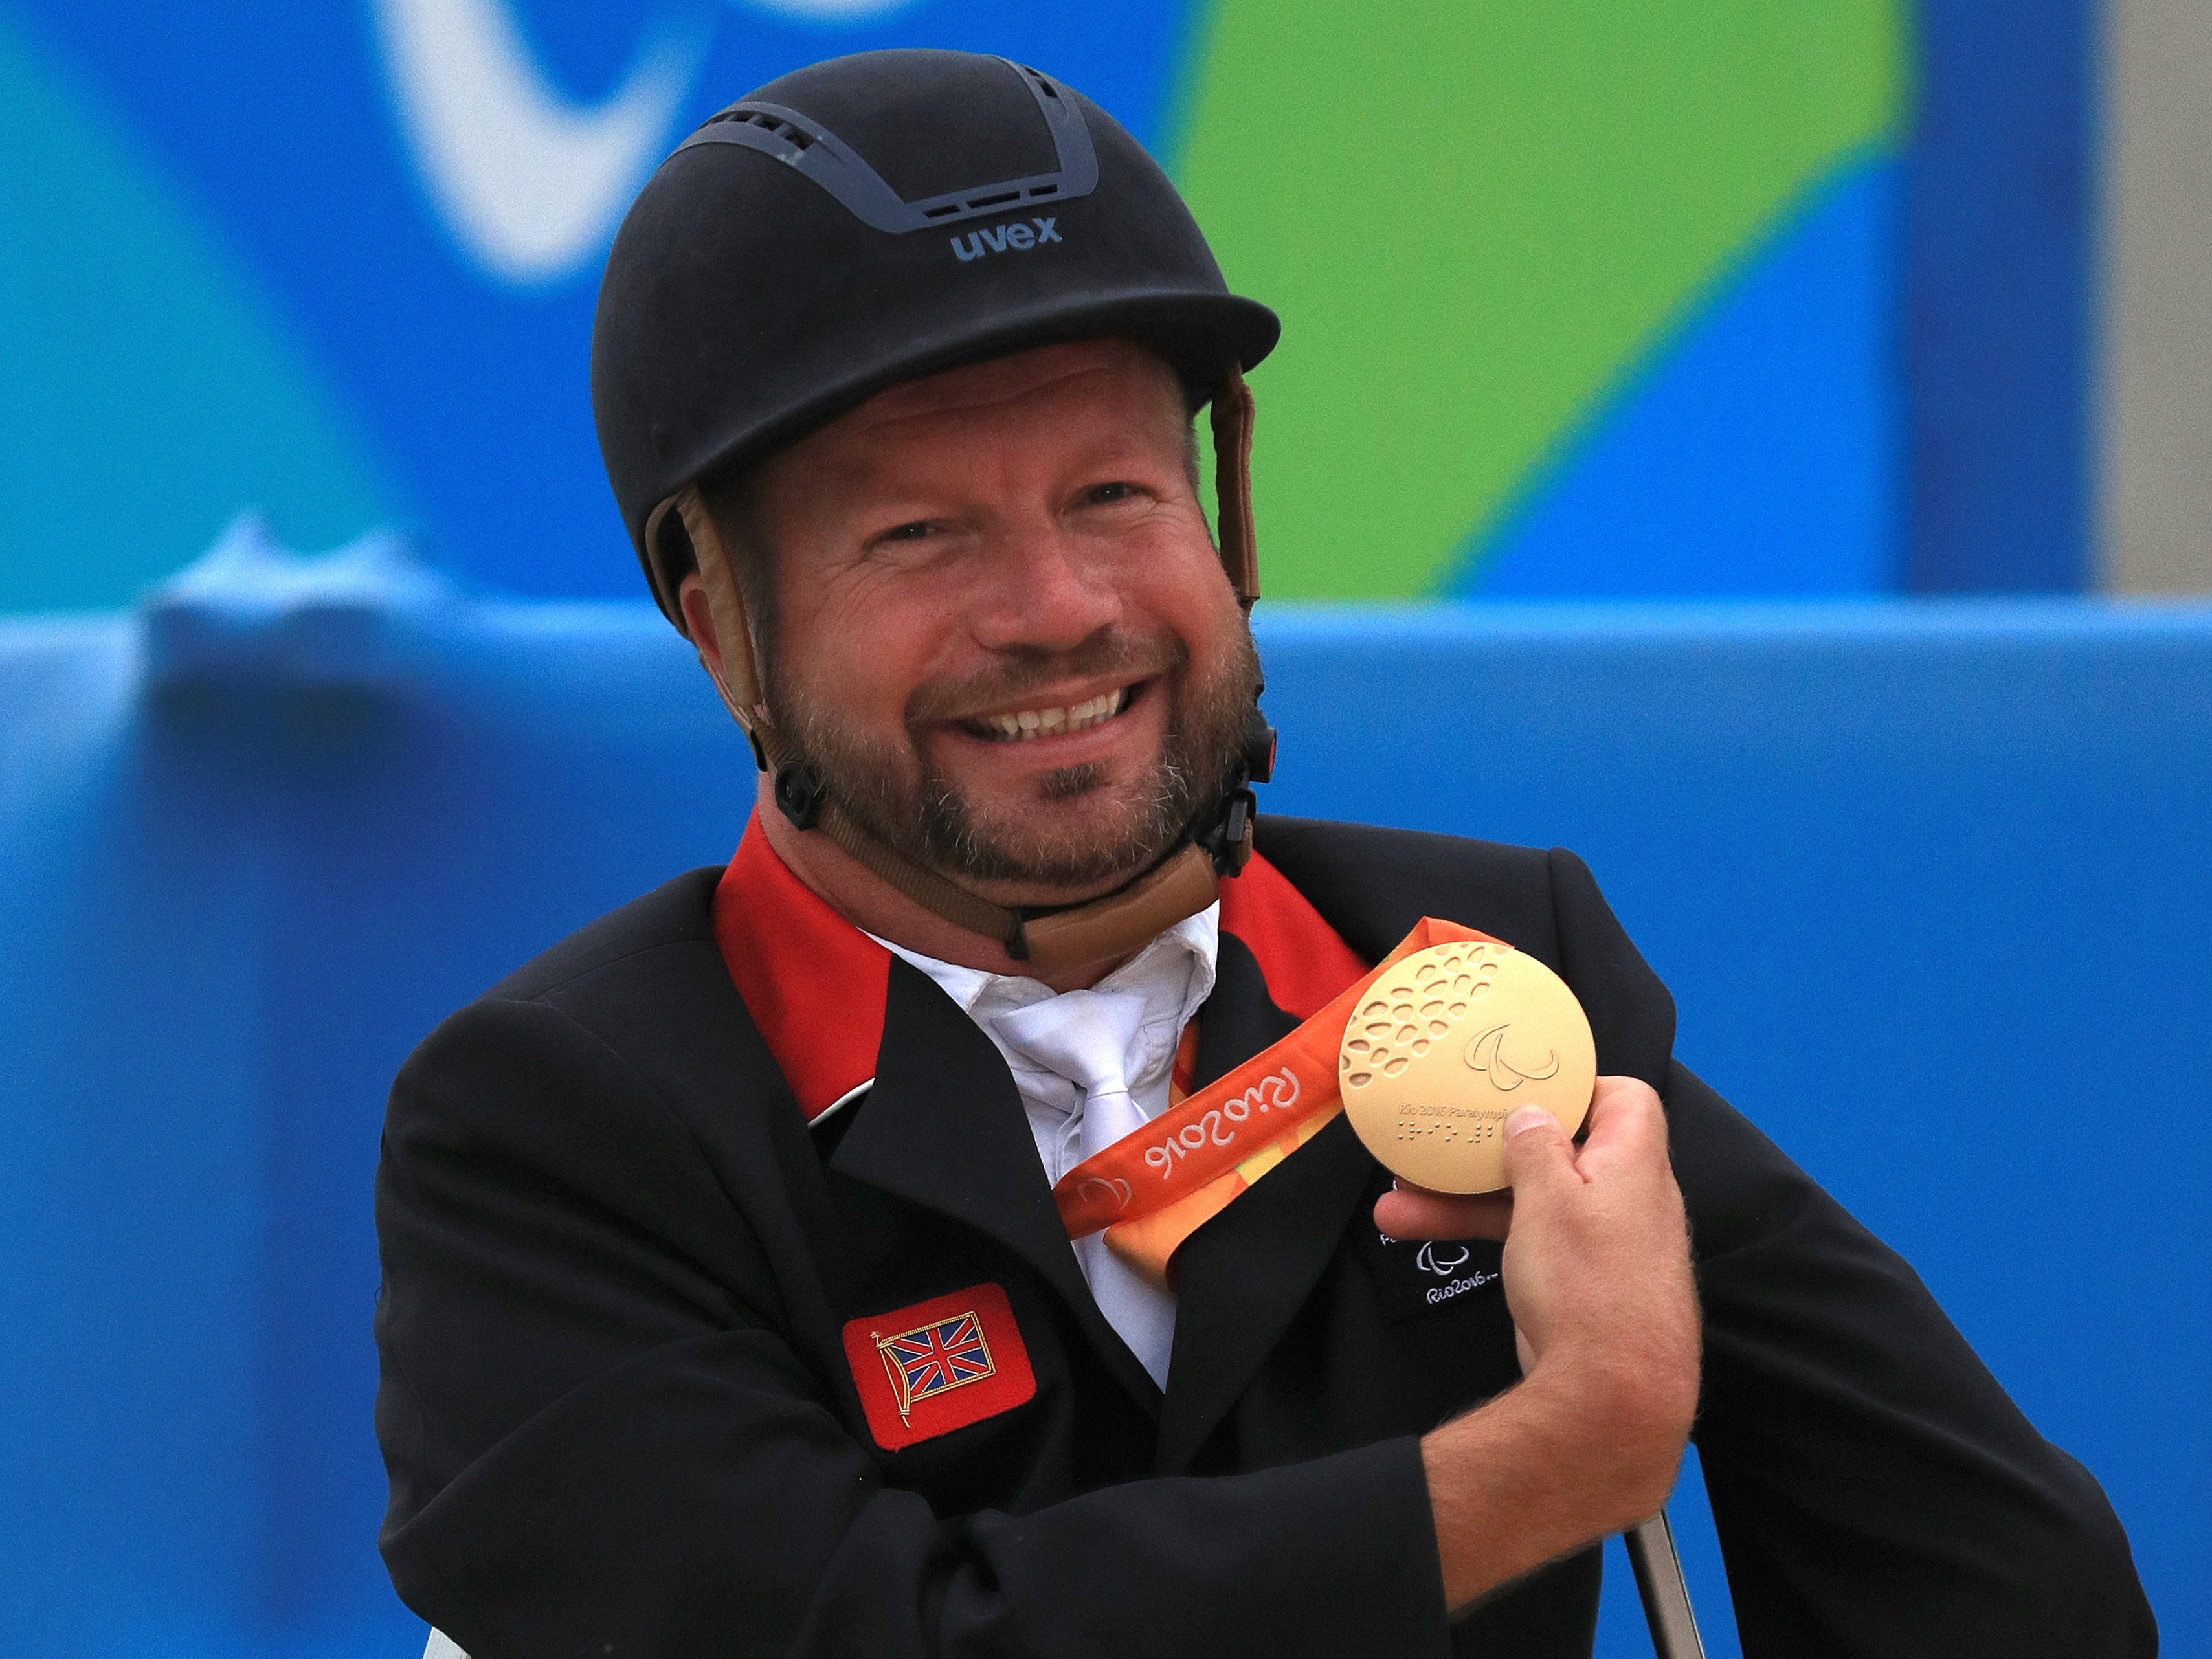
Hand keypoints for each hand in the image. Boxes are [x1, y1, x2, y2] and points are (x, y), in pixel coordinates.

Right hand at [1410, 1077, 1700, 1612]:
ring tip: (1396, 1202)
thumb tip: (1532, 1115)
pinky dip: (1479, 1234)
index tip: (1521, 1088)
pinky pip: (1524, 1241)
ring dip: (1464, 1197)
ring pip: (1530, 1200)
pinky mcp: (1575, 1285)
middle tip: (1438, 1142)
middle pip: (1557, 1150)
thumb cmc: (1588, 1286)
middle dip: (1490, 1149)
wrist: (1608, 1403)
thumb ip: (1536, 1145)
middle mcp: (1625, 1199)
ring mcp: (1600, 1245)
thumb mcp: (1551, 1196)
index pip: (1623, 1098)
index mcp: (1634, 1163)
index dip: (1575, 1085)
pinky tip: (1419, 1232)